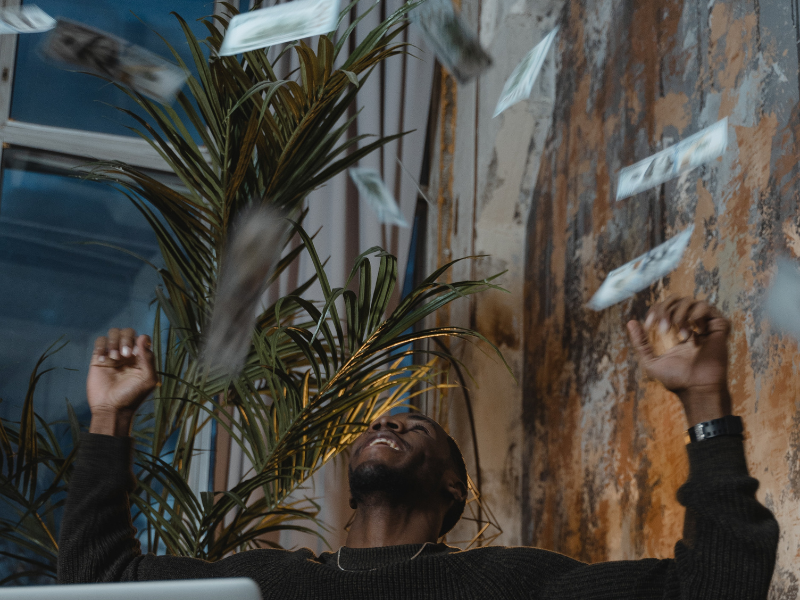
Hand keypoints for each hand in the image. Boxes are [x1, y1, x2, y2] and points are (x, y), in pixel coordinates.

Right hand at [87, 328, 157, 435]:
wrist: (112, 409)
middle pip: (128, 332)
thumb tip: (143, 337)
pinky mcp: (98, 359)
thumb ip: (148, 358)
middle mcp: (128, 354)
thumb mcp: (148, 379)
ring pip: (114, 333)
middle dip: (126, 339)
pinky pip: (99, 342)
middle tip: (125, 355)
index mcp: (141, 357)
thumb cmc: (132, 396)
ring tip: (114, 358)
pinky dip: (101, 347)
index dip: (139, 340)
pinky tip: (103, 361)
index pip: (142, 338)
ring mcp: (113, 355)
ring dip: (114, 342)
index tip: (135, 354)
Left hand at [626, 297, 731, 424]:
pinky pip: (706, 307)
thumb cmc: (676, 380)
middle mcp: (694, 326)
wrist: (696, 389)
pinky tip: (692, 330)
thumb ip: (641, 342)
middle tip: (662, 328)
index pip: (667, 307)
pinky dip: (695, 314)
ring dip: (679, 313)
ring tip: (678, 332)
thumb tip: (630, 322)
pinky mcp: (719, 327)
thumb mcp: (650, 360)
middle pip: (677, 300)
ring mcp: (707, 326)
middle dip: (665, 309)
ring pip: (691, 301)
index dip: (656, 310)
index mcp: (680, 331)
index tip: (649, 325)